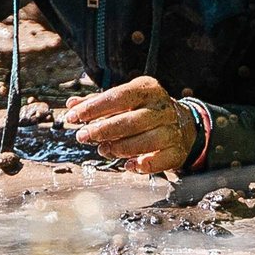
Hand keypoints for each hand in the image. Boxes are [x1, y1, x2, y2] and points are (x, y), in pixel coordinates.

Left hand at [63, 76, 195, 173]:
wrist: (184, 124)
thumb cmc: (144, 110)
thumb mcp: (124, 100)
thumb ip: (97, 103)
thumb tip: (71, 106)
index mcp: (147, 89)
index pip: (118, 96)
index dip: (94, 107)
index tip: (73, 116)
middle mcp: (162, 108)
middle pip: (131, 121)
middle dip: (103, 130)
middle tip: (83, 136)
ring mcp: (172, 130)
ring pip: (146, 141)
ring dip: (120, 148)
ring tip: (103, 150)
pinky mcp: (177, 151)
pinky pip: (161, 160)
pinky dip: (143, 165)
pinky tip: (128, 165)